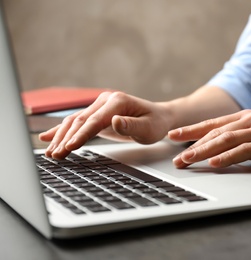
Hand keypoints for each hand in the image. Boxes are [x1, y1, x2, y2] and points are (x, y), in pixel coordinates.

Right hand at [39, 91, 171, 159]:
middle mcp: (105, 101)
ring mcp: (99, 106)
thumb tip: (115, 122)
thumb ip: (132, 126)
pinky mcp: (97, 114)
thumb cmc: (155, 123)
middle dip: (66, 138)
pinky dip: (63, 130)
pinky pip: (78, 122)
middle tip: (55, 155)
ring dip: (61, 137)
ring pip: (75, 121)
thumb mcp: (149, 128)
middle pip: (80, 120)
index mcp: (118, 101)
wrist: (159, 117)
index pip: (95, 120)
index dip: (81, 135)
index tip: (69, 147)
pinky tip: (48, 137)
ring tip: (50, 153)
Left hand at [168, 110, 250, 168]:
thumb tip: (219, 151)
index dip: (191, 130)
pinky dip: (228, 157)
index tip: (173, 136)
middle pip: (215, 133)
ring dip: (204, 151)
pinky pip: (245, 150)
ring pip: (226, 140)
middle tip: (175, 158)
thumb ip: (242, 140)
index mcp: (246, 118)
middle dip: (192, 145)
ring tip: (187, 161)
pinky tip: (215, 163)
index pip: (212, 124)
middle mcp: (250, 120)